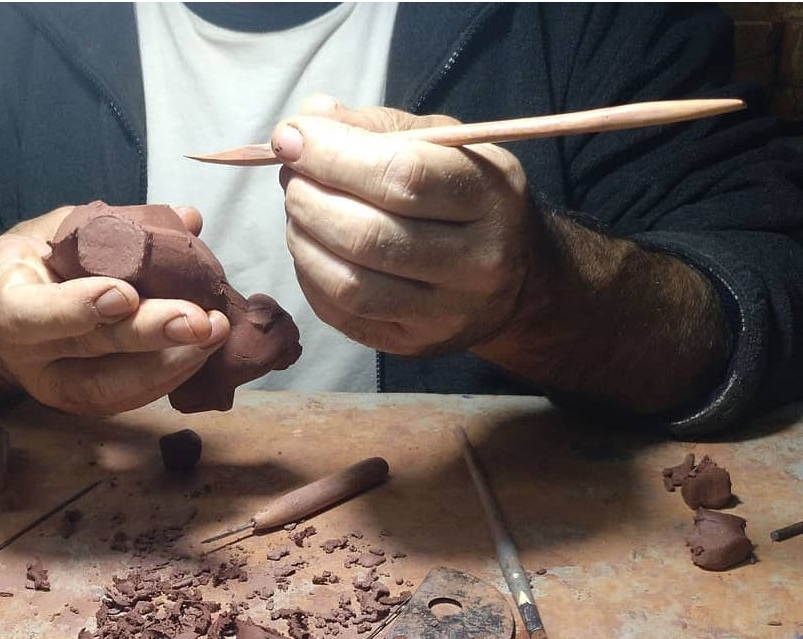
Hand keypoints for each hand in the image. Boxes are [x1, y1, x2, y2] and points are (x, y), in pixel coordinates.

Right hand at [0, 206, 229, 413]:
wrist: (3, 315)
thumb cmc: (34, 264)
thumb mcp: (57, 230)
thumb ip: (115, 226)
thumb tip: (188, 218)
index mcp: (6, 304)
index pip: (33, 314)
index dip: (80, 307)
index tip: (126, 295)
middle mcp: (28, 357)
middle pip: (90, 352)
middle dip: (150, 335)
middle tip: (201, 321)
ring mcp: (57, 388)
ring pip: (114, 388)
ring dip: (172, 364)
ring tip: (215, 334)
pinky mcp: (85, 405)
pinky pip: (130, 397)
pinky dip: (170, 376)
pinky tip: (203, 353)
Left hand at [272, 96, 538, 357]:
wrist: (516, 280)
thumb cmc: (468, 198)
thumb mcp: (443, 144)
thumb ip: (375, 128)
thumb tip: (304, 123)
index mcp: (489, 195)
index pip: (401, 175)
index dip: (333, 155)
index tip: (291, 137)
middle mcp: (475, 262)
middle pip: (368, 235)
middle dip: (309, 199)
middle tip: (292, 179)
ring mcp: (443, 313)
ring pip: (350, 284)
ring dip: (303, 241)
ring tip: (298, 213)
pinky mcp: (411, 344)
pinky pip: (342, 314)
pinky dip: (310, 276)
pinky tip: (311, 249)